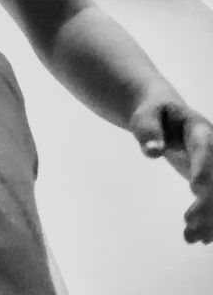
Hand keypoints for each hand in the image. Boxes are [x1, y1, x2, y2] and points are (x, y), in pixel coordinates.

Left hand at [131, 97, 212, 243]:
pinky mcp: (210, 180)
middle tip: (187, 219)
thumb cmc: (153, 114)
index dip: (203, 168)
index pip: (204, 149)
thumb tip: (152, 151)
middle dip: (208, 202)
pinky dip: (210, 221)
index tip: (195, 189)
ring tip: (189, 236)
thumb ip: (148, 131)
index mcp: (199, 129)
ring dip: (210, 217)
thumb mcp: (145, 116)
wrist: (165, 115)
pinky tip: (200, 238)